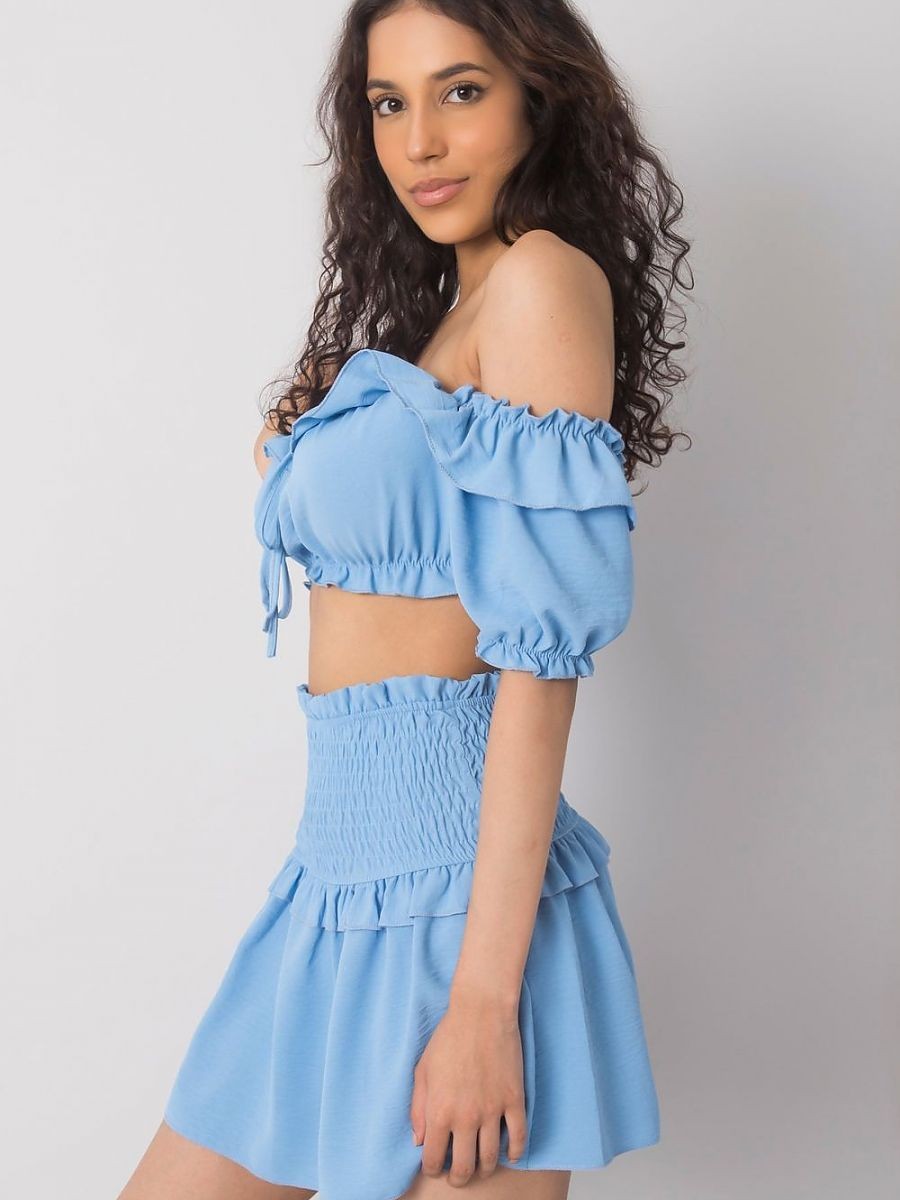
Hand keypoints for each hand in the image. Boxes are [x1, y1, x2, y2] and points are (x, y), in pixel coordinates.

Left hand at [410, 990, 527, 1185]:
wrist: (481, 1012)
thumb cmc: (448, 1037)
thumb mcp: (422, 1070)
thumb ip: (417, 1109)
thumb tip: (419, 1141)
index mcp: (439, 1111)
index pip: (434, 1159)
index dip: (433, 1169)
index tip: (435, 1167)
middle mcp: (465, 1117)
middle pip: (464, 1167)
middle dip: (459, 1178)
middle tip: (458, 1176)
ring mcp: (492, 1110)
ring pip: (491, 1158)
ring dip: (485, 1169)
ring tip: (482, 1166)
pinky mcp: (514, 1100)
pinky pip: (518, 1138)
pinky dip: (514, 1152)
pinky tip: (508, 1153)